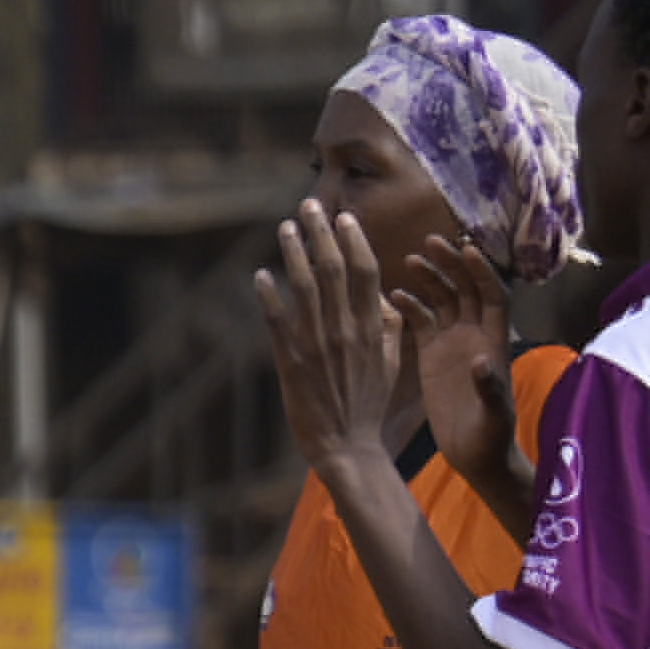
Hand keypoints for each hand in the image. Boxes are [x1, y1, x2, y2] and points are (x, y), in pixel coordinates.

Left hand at [257, 204, 411, 498]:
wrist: (348, 444)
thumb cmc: (369, 402)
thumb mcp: (390, 361)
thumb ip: (389, 325)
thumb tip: (384, 295)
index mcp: (373, 326)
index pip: (366, 271)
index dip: (354, 240)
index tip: (345, 217)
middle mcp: (345, 329)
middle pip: (333, 269)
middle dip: (321, 233)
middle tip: (309, 204)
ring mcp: (317, 344)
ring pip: (305, 288)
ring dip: (292, 254)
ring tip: (284, 227)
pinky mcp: (291, 362)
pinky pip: (277, 321)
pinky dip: (268, 295)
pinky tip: (259, 274)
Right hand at [408, 236, 524, 515]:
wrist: (475, 455)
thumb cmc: (490, 437)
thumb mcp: (492, 415)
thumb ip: (488, 387)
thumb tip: (480, 361)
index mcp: (495, 342)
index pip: (493, 295)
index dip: (481, 272)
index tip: (465, 250)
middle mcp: (476, 335)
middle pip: (466, 288)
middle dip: (451, 264)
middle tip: (429, 243)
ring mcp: (453, 344)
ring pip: (443, 300)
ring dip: (429, 278)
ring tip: (408, 260)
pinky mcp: (432, 356)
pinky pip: (422, 322)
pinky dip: (409, 306)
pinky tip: (390, 296)